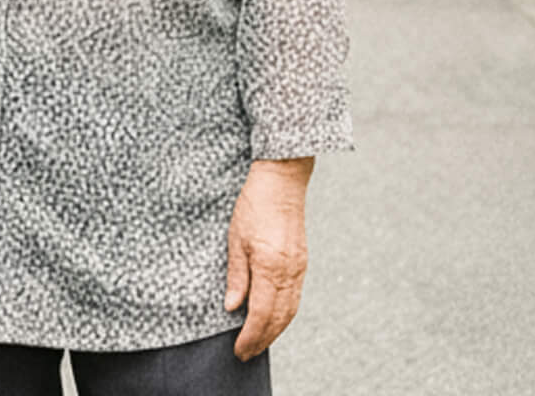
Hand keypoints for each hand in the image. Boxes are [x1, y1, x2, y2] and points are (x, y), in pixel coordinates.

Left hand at [225, 157, 311, 360]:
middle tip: (246, 354)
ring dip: (275, 331)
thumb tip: (232, 307)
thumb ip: (237, 276)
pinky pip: (295, 298)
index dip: (250, 336)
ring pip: (290, 311)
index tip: (238, 350)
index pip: (260, 314)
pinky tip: (274, 320)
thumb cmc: (254, 205)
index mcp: (271, 267)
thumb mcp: (235, 239)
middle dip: (262, 340)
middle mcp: (290, 273)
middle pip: (278, 318)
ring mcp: (299, 269)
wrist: (282, 181)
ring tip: (258, 343)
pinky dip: (284, 316)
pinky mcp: (302, 263)